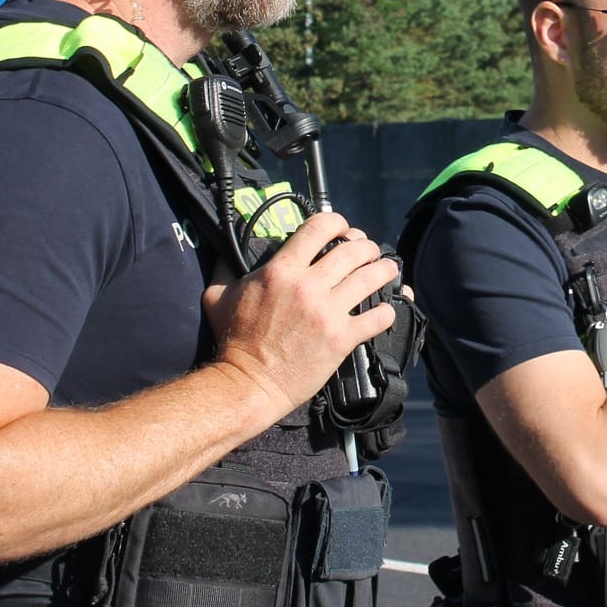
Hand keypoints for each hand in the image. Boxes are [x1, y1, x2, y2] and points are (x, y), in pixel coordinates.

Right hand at [202, 212, 399, 414]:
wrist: (248, 384)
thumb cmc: (233, 340)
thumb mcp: (218, 296)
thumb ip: (224, 267)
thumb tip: (225, 248)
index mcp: (281, 270)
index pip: (320, 227)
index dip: (338, 222)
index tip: (343, 229)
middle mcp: (308, 286)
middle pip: (353, 250)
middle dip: (367, 246)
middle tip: (369, 251)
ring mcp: (328, 312)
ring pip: (371, 277)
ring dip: (384, 270)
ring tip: (388, 269)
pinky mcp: (342, 338)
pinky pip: (377, 317)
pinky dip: (387, 310)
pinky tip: (386, 309)